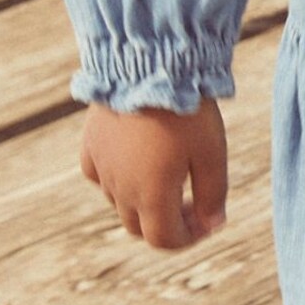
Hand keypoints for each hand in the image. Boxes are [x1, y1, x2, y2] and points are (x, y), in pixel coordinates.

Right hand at [81, 98, 228, 249]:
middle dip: (167, 223)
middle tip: (191, 203)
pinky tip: (135, 162)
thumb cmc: (187, 111)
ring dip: (143, 202)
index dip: (188, 238)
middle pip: (139, 226)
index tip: (207, 221)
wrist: (149, 65)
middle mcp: (120, 189)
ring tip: (169, 177)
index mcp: (151, 196)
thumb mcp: (212, 153)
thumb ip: (213, 194)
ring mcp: (102, 167)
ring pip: (119, 203)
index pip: (164, 239)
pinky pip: (100, 176)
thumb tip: (213, 224)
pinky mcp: (91, 144)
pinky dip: (118, 180)